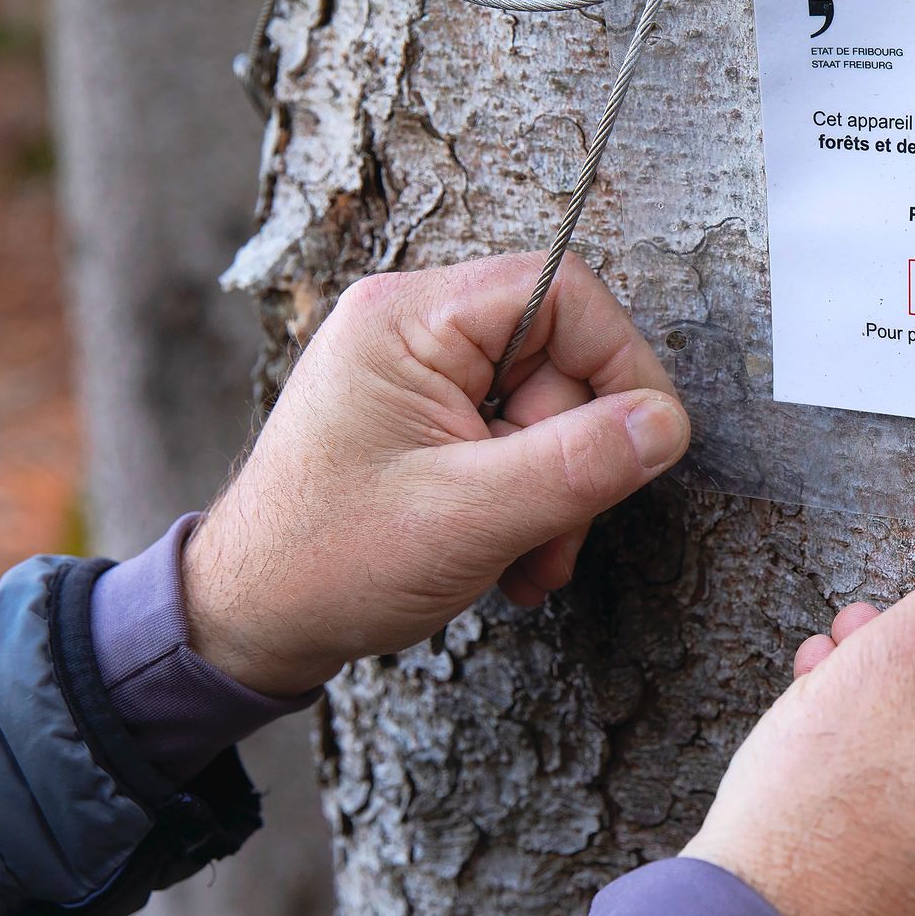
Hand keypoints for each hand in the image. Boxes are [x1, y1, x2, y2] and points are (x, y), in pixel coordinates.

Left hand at [182, 253, 689, 695]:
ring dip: (559, 494)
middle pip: (565, 359)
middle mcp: (415, 330)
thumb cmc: (326, 563)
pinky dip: (532, 502)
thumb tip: (669, 425)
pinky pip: (519, 441)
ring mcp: (423, 376)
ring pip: (551, 411)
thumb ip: (578, 464)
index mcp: (408, 320)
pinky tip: (510, 556)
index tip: (644, 442)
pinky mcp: (431, 420)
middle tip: (558, 533)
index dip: (621, 362)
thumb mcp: (469, 516)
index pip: (563, 292)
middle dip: (578, 456)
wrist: (246, 623)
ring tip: (526, 561)